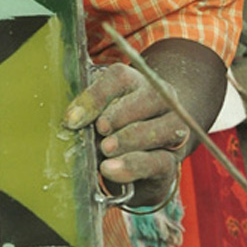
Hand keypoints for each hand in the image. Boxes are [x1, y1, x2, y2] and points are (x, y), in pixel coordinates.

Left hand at [63, 63, 189, 206]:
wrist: (139, 158)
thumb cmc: (108, 129)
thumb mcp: (93, 114)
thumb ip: (86, 112)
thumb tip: (73, 120)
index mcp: (134, 82)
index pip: (119, 77)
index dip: (96, 97)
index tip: (74, 119)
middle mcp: (161, 100)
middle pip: (151, 97)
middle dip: (121, 115)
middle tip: (99, 130)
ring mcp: (173, 129)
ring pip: (164, 129)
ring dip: (130, 140)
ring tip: (105, 150)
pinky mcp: (173, 161)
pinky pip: (160, 161)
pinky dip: (134, 165)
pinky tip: (111, 169)